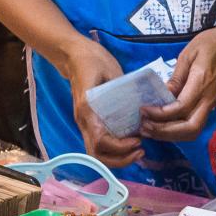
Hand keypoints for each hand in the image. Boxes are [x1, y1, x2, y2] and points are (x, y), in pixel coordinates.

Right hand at [56, 37, 142, 166]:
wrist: (74, 55)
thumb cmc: (92, 60)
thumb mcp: (110, 70)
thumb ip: (122, 90)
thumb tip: (139, 108)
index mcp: (87, 110)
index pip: (100, 141)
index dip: (120, 147)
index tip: (138, 140)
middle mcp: (84, 122)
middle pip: (97, 154)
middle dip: (120, 159)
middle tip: (141, 150)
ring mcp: (85, 123)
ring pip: (97, 153)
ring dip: (118, 157)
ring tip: (138, 149)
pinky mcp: (90, 122)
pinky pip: (100, 144)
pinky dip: (115, 150)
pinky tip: (130, 142)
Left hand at [141, 24, 215, 142]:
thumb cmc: (209, 45)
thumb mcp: (188, 54)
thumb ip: (176, 77)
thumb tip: (162, 95)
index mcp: (201, 83)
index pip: (181, 107)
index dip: (161, 114)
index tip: (144, 110)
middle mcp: (208, 99)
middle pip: (189, 128)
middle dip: (165, 132)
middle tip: (144, 127)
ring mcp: (210, 105)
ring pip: (192, 132)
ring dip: (169, 135)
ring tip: (149, 130)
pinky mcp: (208, 107)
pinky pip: (192, 126)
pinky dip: (176, 132)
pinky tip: (160, 127)